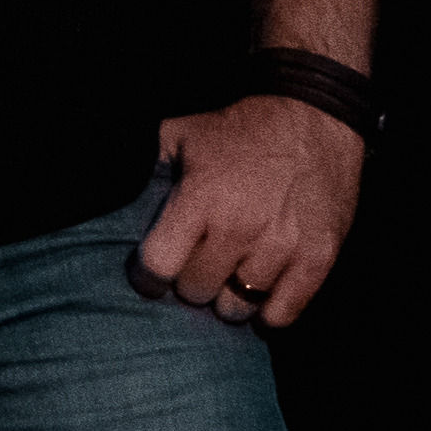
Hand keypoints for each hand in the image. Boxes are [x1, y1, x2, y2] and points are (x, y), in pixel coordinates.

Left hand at [139, 95, 362, 328]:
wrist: (314, 118)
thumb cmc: (239, 129)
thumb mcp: (180, 135)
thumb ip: (147, 166)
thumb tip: (111, 189)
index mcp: (199, 200)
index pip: (157, 266)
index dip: (148, 279)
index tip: (151, 277)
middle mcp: (238, 227)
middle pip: (196, 290)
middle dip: (192, 282)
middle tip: (199, 268)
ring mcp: (282, 245)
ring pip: (238, 306)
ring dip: (230, 298)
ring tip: (231, 279)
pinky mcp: (318, 257)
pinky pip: (285, 312)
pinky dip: (270, 313)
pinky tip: (262, 297)